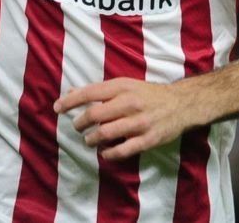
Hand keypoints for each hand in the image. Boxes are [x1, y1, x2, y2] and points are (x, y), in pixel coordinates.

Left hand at [53, 77, 190, 160]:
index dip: (70, 101)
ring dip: (91, 140)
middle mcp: (129, 103)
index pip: (89, 93)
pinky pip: (122, 150)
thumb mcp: (125, 85)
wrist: (181, 103)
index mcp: (122, 87)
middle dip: (79, 124)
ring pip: (105, 134)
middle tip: (77, 127)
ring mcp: (139, 122)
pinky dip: (109, 153)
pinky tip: (105, 152)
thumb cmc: (148, 94)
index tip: (57, 108)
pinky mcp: (148, 139)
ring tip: (89, 140)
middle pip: (94, 115)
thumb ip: (99, 91)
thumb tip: (71, 92)